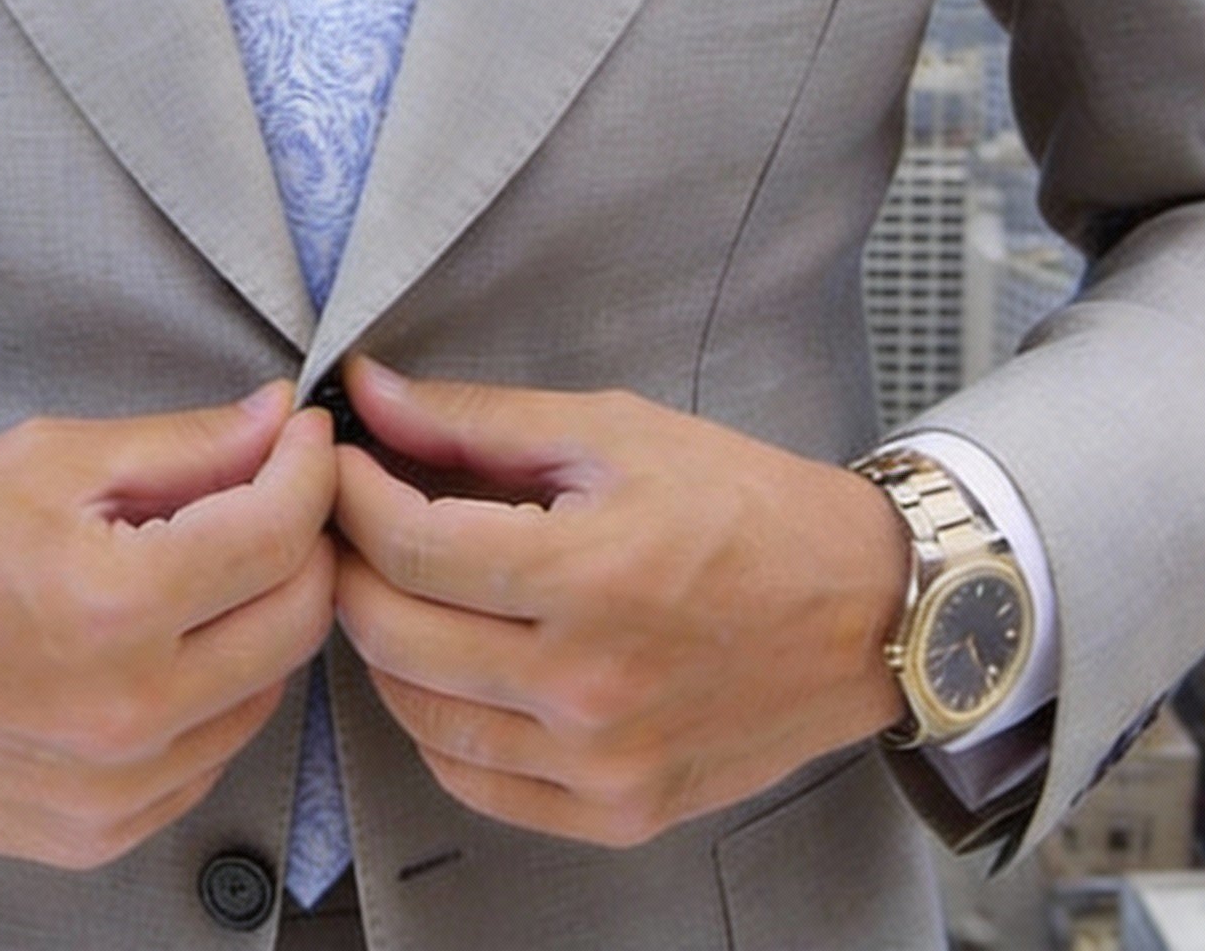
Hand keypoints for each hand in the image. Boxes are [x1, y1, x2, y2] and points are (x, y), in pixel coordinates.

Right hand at [0, 383, 336, 867]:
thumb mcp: (49, 459)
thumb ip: (183, 445)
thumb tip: (277, 422)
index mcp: (114, 605)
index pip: (280, 532)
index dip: (309, 468)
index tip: (303, 437)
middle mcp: (129, 712)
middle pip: (299, 617)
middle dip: (303, 539)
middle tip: (270, 491)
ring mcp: (118, 790)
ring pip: (268, 689)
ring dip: (261, 616)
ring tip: (205, 564)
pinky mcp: (101, 833)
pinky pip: (212, 752)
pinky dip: (215, 690)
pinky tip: (165, 642)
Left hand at [333, 358, 907, 847]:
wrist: (863, 608)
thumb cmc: (746, 507)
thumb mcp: (613, 431)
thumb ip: (477, 419)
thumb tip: (370, 393)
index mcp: (588, 576)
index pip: (408, 546)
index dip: (351, 495)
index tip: (340, 462)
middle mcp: (587, 685)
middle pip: (394, 633)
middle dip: (351, 563)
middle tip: (352, 518)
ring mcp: (600, 762)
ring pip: (418, 715)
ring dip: (383, 644)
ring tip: (398, 585)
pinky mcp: (617, 811)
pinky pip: (474, 783)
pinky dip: (436, 724)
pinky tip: (449, 666)